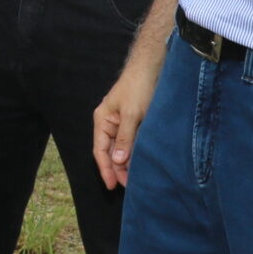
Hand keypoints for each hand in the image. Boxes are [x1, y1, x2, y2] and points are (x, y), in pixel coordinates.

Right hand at [92, 65, 159, 190]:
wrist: (152, 68)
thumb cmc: (138, 87)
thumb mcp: (131, 113)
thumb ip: (125, 137)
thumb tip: (118, 160)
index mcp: (102, 120)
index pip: (100, 150)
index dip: (105, 169)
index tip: (112, 185)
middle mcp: (109, 124)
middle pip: (111, 152)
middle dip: (118, 169)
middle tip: (129, 185)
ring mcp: (122, 124)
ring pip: (122, 149)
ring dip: (128, 163)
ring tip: (136, 178)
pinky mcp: (134, 123)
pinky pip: (132, 142)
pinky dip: (135, 153)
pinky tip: (141, 163)